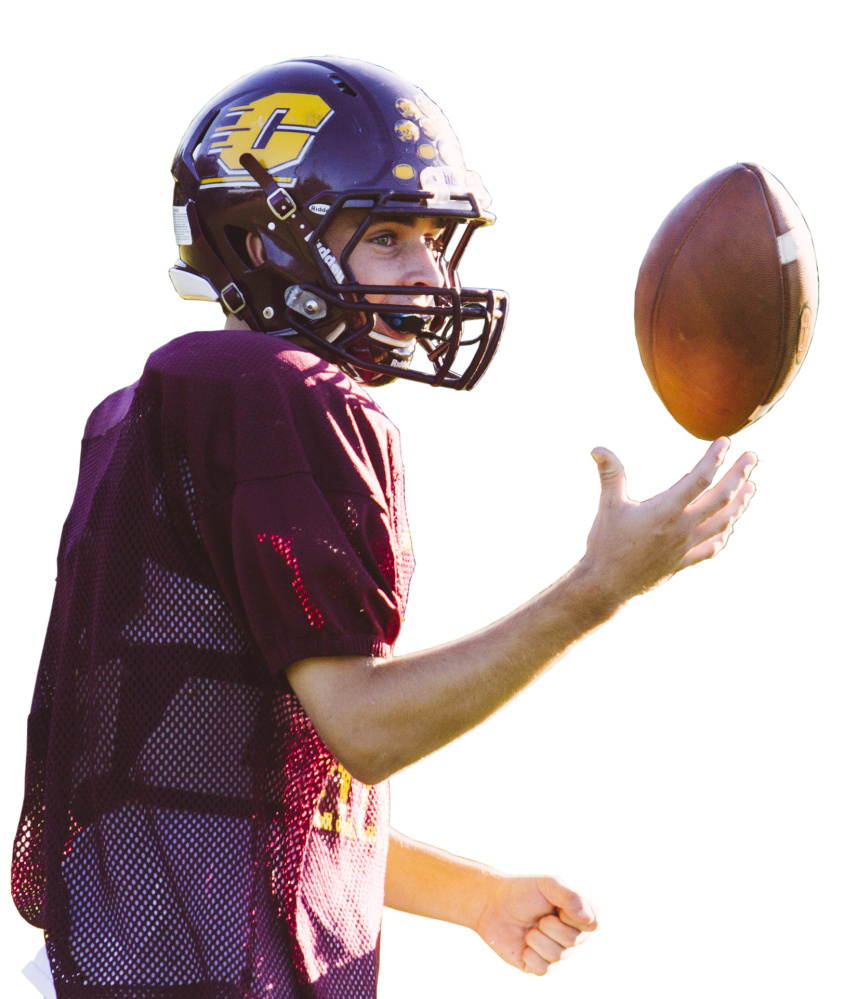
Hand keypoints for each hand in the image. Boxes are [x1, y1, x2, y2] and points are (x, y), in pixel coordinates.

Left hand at [474, 874, 596, 975]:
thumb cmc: (522, 892)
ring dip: (537, 938)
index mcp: (577, 915)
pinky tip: (523, 945)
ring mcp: (555, 952)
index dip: (575, 916)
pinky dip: (530, 955)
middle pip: (574, 940)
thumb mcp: (548, 885)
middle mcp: (570, 936)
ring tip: (528, 929)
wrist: (492, 904)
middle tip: (538, 916)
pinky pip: (544, 969)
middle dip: (550, 925)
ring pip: (558, 955)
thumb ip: (571, 897)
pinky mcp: (539, 966)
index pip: (593, 923)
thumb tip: (590, 920)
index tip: (558, 906)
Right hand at [583, 437, 756, 600]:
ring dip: (740, 502)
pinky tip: (730, 524)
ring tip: (750, 487)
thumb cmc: (606, 543)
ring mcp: (686, 546)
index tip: (725, 442)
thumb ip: (610, 474)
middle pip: (721, 498)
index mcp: (665, 511)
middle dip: (739, 475)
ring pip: (723, 522)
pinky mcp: (684, 561)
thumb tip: (597, 448)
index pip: (699, 479)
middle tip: (751, 457)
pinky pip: (713, 546)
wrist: (607, 585)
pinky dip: (725, 532)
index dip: (714, 459)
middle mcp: (682, 528)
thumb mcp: (608, 505)